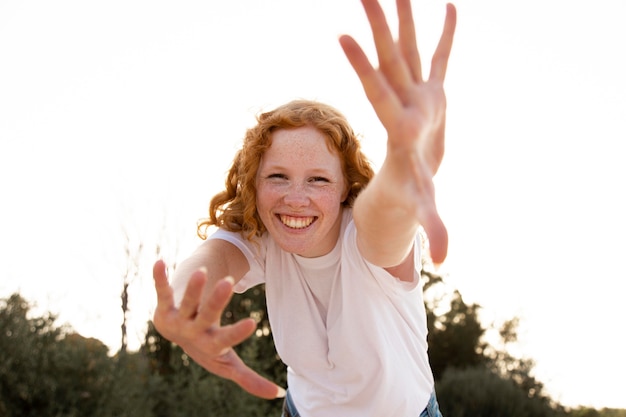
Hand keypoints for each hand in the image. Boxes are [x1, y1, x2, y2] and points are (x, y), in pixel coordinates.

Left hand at [152, 260, 284, 398]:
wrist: (174, 334)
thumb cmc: (207, 346)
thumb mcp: (228, 364)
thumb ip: (249, 379)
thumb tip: (278, 395)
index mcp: (211, 344)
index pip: (225, 340)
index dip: (236, 333)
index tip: (252, 321)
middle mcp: (193, 332)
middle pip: (206, 315)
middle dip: (216, 301)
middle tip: (229, 282)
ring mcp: (178, 319)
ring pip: (187, 301)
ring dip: (193, 287)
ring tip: (202, 271)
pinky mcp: (164, 306)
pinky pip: (162, 292)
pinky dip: (159, 278)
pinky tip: (159, 262)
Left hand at [339, 0, 455, 263]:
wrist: (408, 183)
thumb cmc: (411, 196)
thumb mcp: (423, 208)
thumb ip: (432, 227)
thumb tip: (440, 260)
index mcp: (398, 124)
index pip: (376, 93)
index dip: (363, 68)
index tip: (343, 37)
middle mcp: (403, 104)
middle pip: (389, 58)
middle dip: (380, 25)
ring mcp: (417, 96)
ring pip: (408, 48)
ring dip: (404, 17)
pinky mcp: (434, 94)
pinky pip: (438, 57)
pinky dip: (445, 35)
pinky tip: (450, 6)